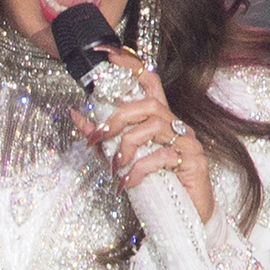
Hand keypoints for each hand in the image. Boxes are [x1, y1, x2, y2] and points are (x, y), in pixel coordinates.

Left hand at [72, 47, 213, 222]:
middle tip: (98, 139)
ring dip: (127, 145)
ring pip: (154, 126)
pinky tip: (128, 183)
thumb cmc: (153, 184)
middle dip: (117, 119)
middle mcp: (175, 124)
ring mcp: (187, 141)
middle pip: (147, 103)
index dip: (130, 64)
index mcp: (158, 119)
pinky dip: (139, 169)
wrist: (184, 217)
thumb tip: (75, 113)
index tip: (107, 52)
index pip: (148, 81)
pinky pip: (162, 155)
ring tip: (116, 167)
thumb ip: (101, 136)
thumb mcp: (120, 157)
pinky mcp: (193, 160)